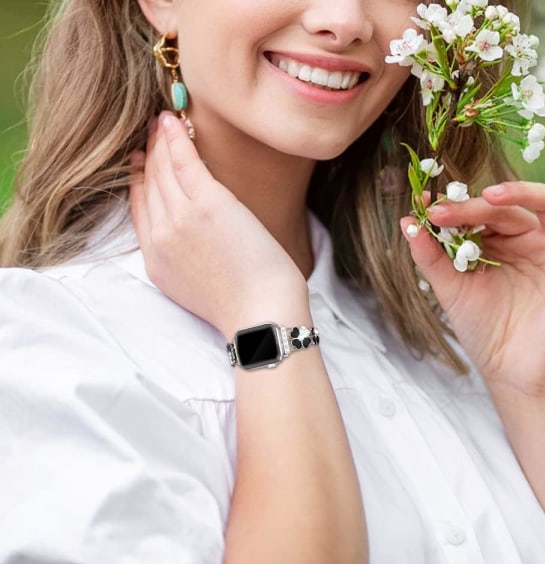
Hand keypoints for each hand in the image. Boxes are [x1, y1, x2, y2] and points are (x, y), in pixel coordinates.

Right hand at [129, 113, 307, 338]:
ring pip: (162, 169)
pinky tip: (172, 121)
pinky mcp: (208, 204)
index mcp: (157, 259)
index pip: (141, 208)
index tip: (140, 162)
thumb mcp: (194, 286)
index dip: (138, 181)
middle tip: (150, 133)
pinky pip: (183, 161)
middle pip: (148, 184)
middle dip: (147, 155)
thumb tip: (193, 234)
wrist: (260, 314)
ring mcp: (181, 217)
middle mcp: (161, 235)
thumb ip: (183, 256)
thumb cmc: (241, 304)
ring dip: (159, 141)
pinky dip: (175, 139)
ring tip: (162, 122)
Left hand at [401, 179, 544, 396]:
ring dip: (520, 193)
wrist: (511, 371)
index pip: (476, 214)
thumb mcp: (450, 289)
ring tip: (491, 196)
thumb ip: (430, 256)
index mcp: (494, 244)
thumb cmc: (483, 331)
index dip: (453, 208)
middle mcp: (524, 241)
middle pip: (503, 209)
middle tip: (443, 212)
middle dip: (471, 208)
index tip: (423, 204)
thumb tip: (405, 222)